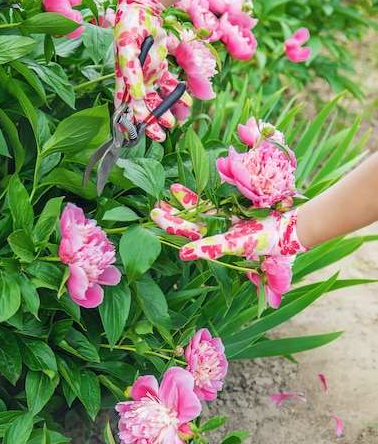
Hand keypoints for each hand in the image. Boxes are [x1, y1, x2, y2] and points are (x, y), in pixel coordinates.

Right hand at [114, 0, 191, 141]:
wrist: (143, 8)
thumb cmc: (129, 30)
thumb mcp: (128, 53)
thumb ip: (132, 78)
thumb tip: (137, 101)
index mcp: (122, 80)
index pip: (124, 107)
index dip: (127, 123)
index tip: (135, 137)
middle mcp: (135, 81)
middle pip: (142, 108)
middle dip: (150, 123)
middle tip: (160, 136)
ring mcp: (148, 75)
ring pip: (156, 99)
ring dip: (165, 111)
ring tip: (173, 122)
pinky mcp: (160, 68)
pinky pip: (169, 85)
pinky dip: (178, 94)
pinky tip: (187, 102)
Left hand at [151, 184, 308, 259]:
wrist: (289, 227)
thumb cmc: (263, 239)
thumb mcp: (234, 244)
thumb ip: (209, 247)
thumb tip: (183, 254)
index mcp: (216, 242)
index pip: (188, 233)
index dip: (171, 224)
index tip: (154, 215)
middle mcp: (218, 231)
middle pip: (190, 222)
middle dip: (172, 214)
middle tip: (153, 207)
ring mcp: (226, 219)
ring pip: (200, 210)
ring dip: (185, 201)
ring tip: (170, 191)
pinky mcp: (236, 208)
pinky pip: (215, 200)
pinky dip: (203, 194)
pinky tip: (189, 189)